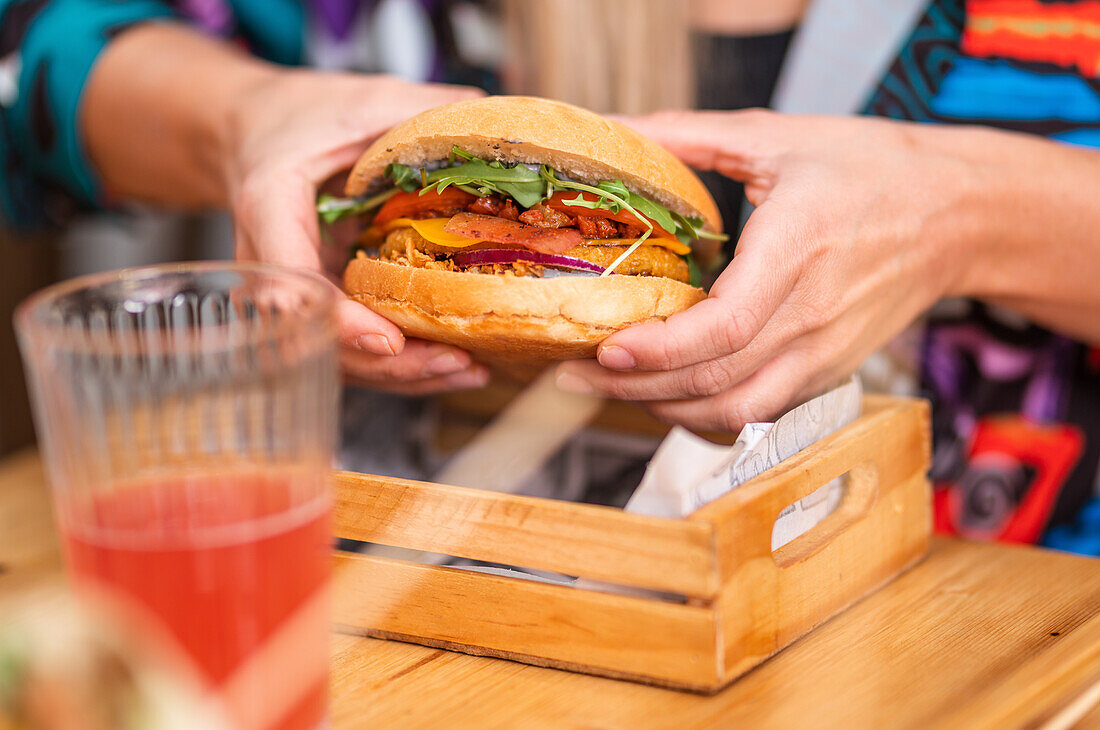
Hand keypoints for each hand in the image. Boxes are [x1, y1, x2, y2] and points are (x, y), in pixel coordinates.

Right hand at [225, 71, 488, 392]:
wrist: (252, 132)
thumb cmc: (301, 116)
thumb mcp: (359, 99)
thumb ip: (419, 109)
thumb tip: (489, 111)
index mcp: (268, 202)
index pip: (291, 277)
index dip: (338, 319)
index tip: (388, 341)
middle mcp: (269, 262)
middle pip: (318, 338)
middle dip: (387, 363)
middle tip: (454, 361)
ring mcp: (288, 295)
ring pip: (335, 357)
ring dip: (400, 375)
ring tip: (469, 369)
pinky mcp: (314, 309)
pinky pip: (351, 351)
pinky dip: (399, 365)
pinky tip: (452, 363)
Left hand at [556, 110, 982, 430]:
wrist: (958, 215)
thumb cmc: (872, 171)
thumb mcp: (780, 138)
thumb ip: (691, 137)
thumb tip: (618, 131)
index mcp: (799, 249)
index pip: (725, 325)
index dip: (660, 349)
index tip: (606, 349)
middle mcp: (813, 314)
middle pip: (717, 378)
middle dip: (636, 387)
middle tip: (576, 375)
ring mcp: (824, 352)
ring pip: (736, 410)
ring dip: (666, 410)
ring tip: (612, 391)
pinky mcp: (828, 371)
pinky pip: (759, 413)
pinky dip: (706, 415)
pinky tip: (665, 397)